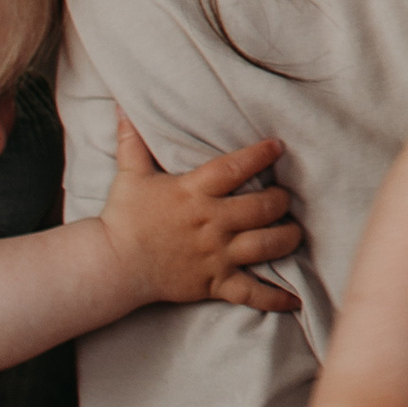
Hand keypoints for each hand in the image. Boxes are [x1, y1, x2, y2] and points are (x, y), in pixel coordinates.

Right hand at [97, 114, 301, 314]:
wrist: (112, 264)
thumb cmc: (123, 217)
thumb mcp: (130, 174)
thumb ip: (133, 140)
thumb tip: (122, 106)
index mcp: (194, 193)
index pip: (235, 168)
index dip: (260, 155)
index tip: (278, 147)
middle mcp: (211, 223)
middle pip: (262, 208)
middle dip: (280, 200)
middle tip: (284, 197)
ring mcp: (215, 255)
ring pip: (265, 245)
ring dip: (287, 238)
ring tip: (294, 231)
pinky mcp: (214, 283)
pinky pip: (251, 293)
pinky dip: (275, 298)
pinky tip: (295, 300)